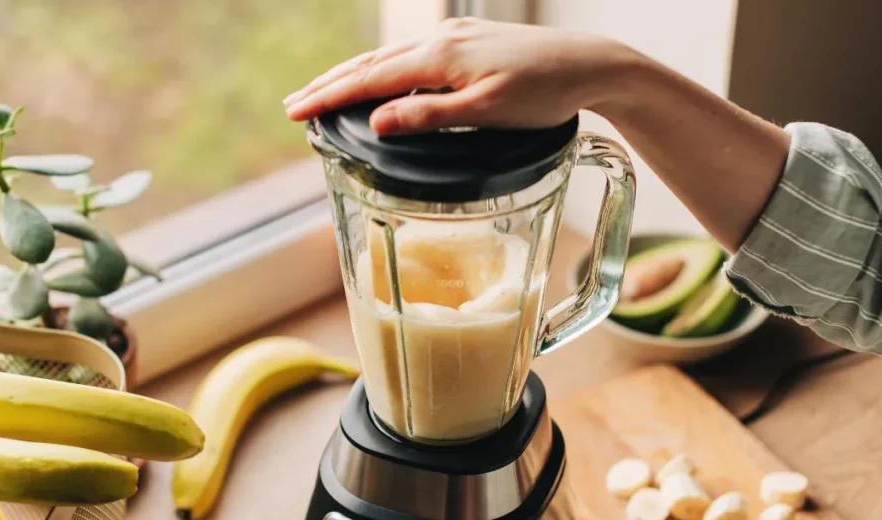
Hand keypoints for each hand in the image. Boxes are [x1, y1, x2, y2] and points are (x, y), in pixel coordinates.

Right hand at [283, 18, 626, 134]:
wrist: (589, 64)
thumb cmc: (545, 92)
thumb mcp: (488, 112)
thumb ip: (431, 117)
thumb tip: (377, 120)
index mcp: (440, 58)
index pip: (370, 79)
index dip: (329, 97)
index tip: (295, 112)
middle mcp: (441, 41)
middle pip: (370, 63)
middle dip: (328, 85)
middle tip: (292, 105)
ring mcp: (454, 37)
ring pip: (389, 56)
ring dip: (353, 76)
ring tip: (323, 93)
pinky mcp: (468, 41)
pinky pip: (411, 54)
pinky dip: (383, 69)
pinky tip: (380, 80)